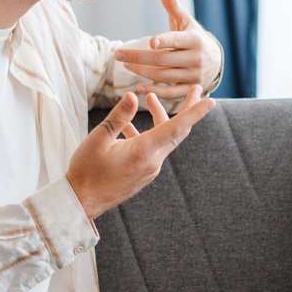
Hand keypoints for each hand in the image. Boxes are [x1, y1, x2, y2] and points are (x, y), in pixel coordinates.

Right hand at [65, 85, 214, 218]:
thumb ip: (118, 116)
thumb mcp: (98, 139)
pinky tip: (129, 125)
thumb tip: (132, 96)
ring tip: (150, 98)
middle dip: (187, 109)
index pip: (176, 128)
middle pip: (177, 131)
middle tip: (195, 89)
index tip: (211, 101)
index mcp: (144, 151)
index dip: (194, 112)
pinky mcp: (142, 173)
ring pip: (163, 139)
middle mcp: (152, 161)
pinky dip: (146, 133)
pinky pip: (151, 149)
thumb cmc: (86, 171)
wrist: (81, 203)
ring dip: (159, 118)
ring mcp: (149, 169)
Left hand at [116, 0, 223, 102]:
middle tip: (118, 54)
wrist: (214, 61)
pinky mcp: (189, 89)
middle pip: (162, 60)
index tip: (149, 42)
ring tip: (125, 64)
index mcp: (194, 40)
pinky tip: (138, 86)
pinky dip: (154, 91)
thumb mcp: (184, 20)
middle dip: (138, 57)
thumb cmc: (192, 37)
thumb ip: (172, 3)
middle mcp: (196, 59)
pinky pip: (170, 94)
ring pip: (163, 76)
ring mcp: (194, 76)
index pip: (176, 40)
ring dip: (141, 71)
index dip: (164, 41)